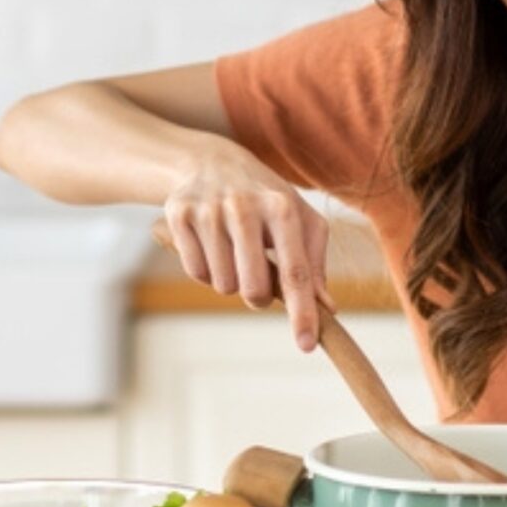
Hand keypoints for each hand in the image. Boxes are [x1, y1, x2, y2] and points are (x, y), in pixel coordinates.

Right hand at [163, 151, 336, 352]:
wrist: (210, 161)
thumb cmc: (265, 197)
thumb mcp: (299, 217)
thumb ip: (315, 262)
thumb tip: (327, 307)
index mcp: (282, 207)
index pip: (296, 272)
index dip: (302, 313)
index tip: (306, 345)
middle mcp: (244, 206)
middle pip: (254, 289)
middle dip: (259, 296)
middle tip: (258, 279)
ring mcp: (209, 210)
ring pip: (223, 285)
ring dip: (231, 280)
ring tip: (233, 251)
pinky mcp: (179, 215)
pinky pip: (195, 272)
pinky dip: (205, 269)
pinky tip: (211, 244)